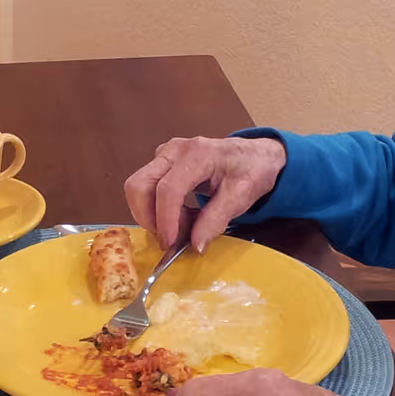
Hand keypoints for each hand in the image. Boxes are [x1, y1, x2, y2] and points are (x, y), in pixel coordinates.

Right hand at [124, 135, 286, 251]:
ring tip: (179, 227)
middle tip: (170, 239)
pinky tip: (178, 217)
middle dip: (148, 218)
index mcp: (197, 154)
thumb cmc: (251, 170)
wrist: (256, 155)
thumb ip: (216, 220)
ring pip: (137, 187)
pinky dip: (155, 209)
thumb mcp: (241, 197)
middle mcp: (174, 150)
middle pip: (140, 185)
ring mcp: (165, 154)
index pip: (168, 189)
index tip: (170, 243)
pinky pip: (145, 188)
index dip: (165, 220)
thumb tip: (195, 245)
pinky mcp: (162, 162)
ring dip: (151, 214)